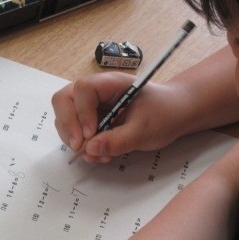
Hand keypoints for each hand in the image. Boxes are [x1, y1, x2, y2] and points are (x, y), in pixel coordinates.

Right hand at [52, 72, 188, 162]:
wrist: (174, 115)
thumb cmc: (164, 114)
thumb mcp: (145, 129)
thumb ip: (118, 140)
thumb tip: (90, 149)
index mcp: (111, 83)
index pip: (83, 90)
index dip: (82, 112)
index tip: (90, 135)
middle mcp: (96, 91)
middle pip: (64, 100)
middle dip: (68, 125)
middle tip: (80, 147)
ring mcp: (91, 105)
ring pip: (65, 117)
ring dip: (74, 139)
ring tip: (96, 156)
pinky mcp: (92, 120)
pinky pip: (75, 131)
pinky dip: (82, 145)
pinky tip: (98, 155)